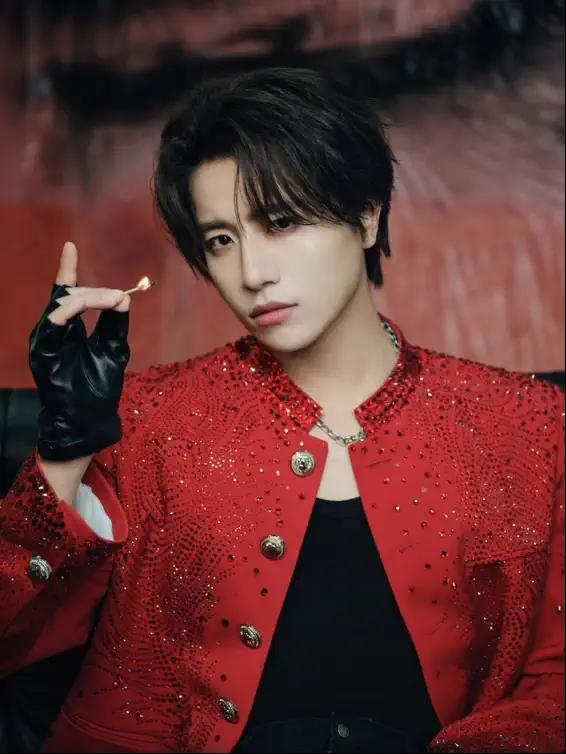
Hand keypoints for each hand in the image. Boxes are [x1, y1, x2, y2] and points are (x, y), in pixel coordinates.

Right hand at [29, 242, 131, 460]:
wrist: (89, 418)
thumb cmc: (99, 387)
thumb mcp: (114, 348)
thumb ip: (115, 322)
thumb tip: (125, 296)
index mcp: (68, 330)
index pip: (65, 293)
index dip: (67, 269)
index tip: (70, 245)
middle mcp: (52, 332)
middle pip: (69, 295)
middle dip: (98, 292)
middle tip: (121, 297)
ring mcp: (44, 340)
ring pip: (63, 304)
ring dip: (91, 298)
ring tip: (115, 301)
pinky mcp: (42, 351)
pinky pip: (54, 321)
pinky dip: (73, 310)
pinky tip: (88, 306)